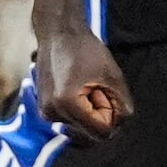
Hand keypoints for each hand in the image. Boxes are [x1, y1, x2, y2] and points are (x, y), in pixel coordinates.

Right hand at [35, 25, 133, 141]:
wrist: (58, 32)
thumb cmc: (85, 49)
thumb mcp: (112, 75)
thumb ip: (121, 102)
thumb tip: (122, 123)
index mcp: (68, 104)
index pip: (100, 132)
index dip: (112, 117)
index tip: (108, 94)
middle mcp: (52, 114)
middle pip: (89, 133)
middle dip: (99, 114)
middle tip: (98, 88)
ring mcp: (45, 113)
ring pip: (80, 127)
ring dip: (89, 111)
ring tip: (86, 85)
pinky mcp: (44, 109)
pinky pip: (70, 119)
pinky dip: (79, 109)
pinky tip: (77, 87)